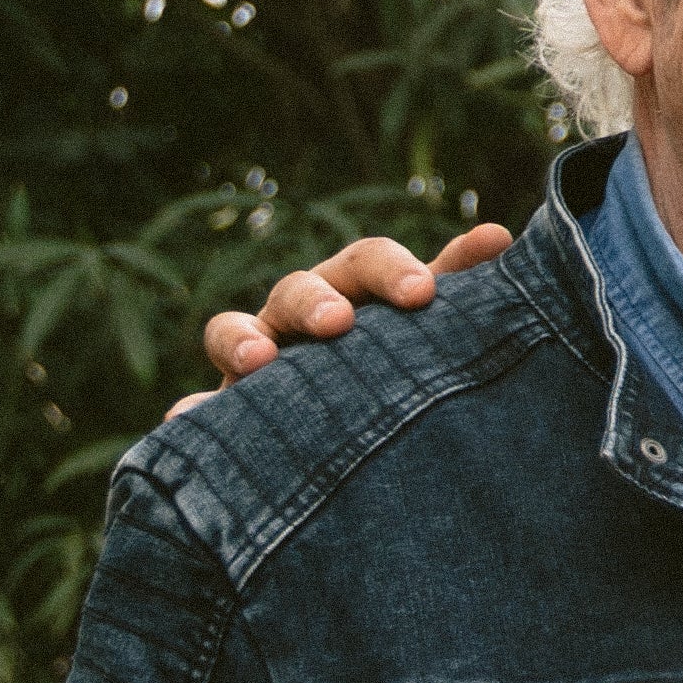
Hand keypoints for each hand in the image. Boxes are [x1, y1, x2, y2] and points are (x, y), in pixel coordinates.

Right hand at [179, 223, 513, 405]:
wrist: (381, 450)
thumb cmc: (416, 374)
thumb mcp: (443, 338)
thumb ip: (469, 295)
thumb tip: (499, 233)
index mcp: (362, 293)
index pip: (371, 264)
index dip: (394, 271)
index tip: (424, 293)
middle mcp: (305, 315)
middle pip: (301, 290)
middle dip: (317, 302)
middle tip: (338, 322)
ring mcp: (262, 358)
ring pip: (237, 332)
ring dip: (241, 338)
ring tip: (256, 358)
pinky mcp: (230, 409)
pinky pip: (201, 407)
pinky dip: (192, 411)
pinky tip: (184, 420)